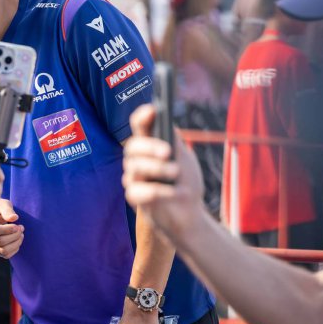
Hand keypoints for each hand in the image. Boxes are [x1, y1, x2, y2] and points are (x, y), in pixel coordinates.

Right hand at [0, 199, 23, 258]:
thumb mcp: (2, 204)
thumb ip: (7, 210)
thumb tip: (14, 218)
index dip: (8, 229)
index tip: (17, 225)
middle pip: (0, 242)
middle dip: (15, 235)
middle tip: (21, 228)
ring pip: (4, 251)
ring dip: (16, 243)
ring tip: (21, 234)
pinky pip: (5, 255)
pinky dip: (15, 249)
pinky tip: (17, 240)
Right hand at [122, 104, 203, 237]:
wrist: (189, 213)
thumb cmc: (185, 181)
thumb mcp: (184, 157)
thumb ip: (174, 140)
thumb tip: (165, 120)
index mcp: (149, 145)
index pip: (139, 126)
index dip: (142, 116)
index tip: (152, 110)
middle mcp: (137, 159)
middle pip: (132, 146)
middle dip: (150, 147)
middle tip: (167, 152)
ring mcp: (134, 178)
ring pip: (135, 167)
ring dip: (158, 169)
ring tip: (176, 174)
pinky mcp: (134, 197)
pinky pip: (138, 191)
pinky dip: (160, 191)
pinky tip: (176, 193)